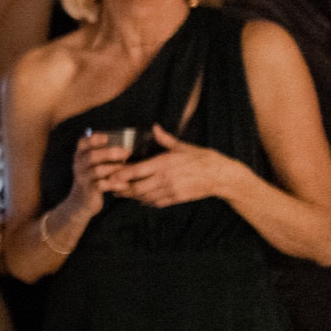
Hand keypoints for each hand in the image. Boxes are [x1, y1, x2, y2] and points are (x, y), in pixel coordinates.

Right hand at [66, 131, 128, 218]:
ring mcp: (82, 178)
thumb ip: (104, 154)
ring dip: (115, 168)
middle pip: (92, 156)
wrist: (82, 202)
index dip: (95, 138)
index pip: (83, 142)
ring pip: (98, 170)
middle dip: (110, 153)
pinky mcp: (89, 190)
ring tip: (129, 169)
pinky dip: (115, 184)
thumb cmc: (94, 179)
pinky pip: (102, 185)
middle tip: (127, 153)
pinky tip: (125, 184)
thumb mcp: (94, 164)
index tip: (108, 138)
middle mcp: (78, 164)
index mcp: (80, 155)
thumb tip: (127, 145)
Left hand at [110, 124, 235, 208]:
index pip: (137, 171)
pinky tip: (140, 198)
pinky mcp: (176, 199)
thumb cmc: (201, 158)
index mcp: (164, 163)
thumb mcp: (183, 146)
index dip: (121, 175)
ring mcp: (171, 191)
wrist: (220, 176)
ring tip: (121, 193)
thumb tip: (155, 127)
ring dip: (132, 196)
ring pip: (145, 197)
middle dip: (122, 188)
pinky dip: (146, 201)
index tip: (110, 175)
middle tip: (110, 187)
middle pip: (137, 188)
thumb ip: (165, 139)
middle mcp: (165, 179)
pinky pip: (156, 202)